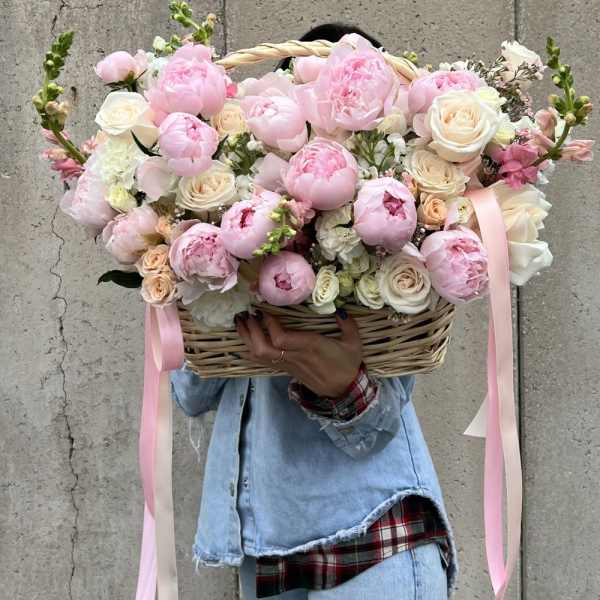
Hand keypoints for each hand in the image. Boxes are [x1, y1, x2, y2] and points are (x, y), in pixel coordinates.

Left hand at [235, 309, 362, 397]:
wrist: (344, 390)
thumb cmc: (348, 364)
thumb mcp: (354, 343)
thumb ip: (348, 324)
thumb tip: (340, 308)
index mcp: (311, 347)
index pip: (282, 339)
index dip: (269, 325)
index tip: (263, 310)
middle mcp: (296, 356)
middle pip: (264, 348)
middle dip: (251, 331)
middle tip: (245, 314)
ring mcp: (288, 364)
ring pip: (260, 356)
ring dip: (247, 339)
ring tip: (240, 322)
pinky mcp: (286, 369)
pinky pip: (263, 361)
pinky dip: (250, 349)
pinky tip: (246, 337)